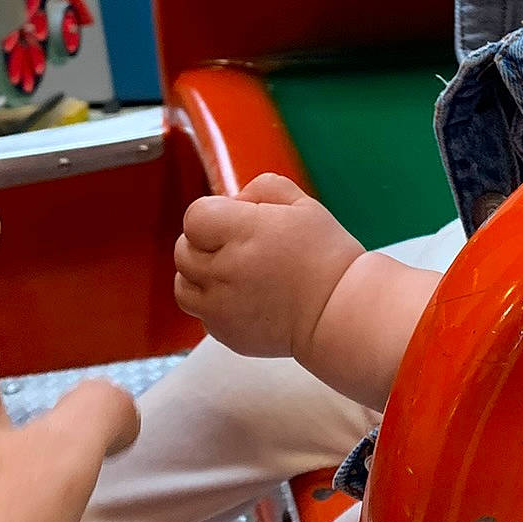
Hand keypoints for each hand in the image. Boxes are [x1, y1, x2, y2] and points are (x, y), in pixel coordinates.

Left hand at [174, 174, 362, 364]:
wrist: (339, 313)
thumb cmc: (326, 257)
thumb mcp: (303, 204)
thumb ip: (262, 188)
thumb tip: (234, 200)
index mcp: (244, 234)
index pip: (194, 217)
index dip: (212, 214)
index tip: (235, 221)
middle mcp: (226, 271)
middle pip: (183, 250)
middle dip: (204, 243)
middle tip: (237, 246)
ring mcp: (221, 307)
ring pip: (183, 285)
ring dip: (199, 274)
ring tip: (232, 273)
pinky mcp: (225, 334)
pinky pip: (201, 313)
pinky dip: (213, 304)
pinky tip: (244, 297)